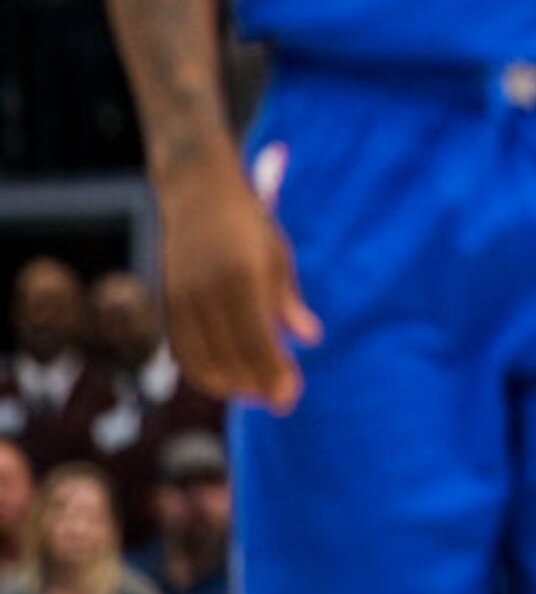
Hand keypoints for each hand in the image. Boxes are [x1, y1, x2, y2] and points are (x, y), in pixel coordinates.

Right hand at [158, 161, 320, 411]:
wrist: (198, 193)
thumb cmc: (249, 224)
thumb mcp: (277, 257)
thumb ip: (289, 303)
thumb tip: (309, 340)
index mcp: (242, 278)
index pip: (257, 342)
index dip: (273, 375)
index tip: (290, 398)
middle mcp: (207, 292)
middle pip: (230, 357)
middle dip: (257, 386)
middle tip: (281, 400)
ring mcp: (182, 298)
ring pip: (202, 360)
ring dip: (230, 384)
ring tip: (257, 392)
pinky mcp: (167, 302)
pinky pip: (181, 350)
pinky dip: (202, 372)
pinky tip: (225, 380)